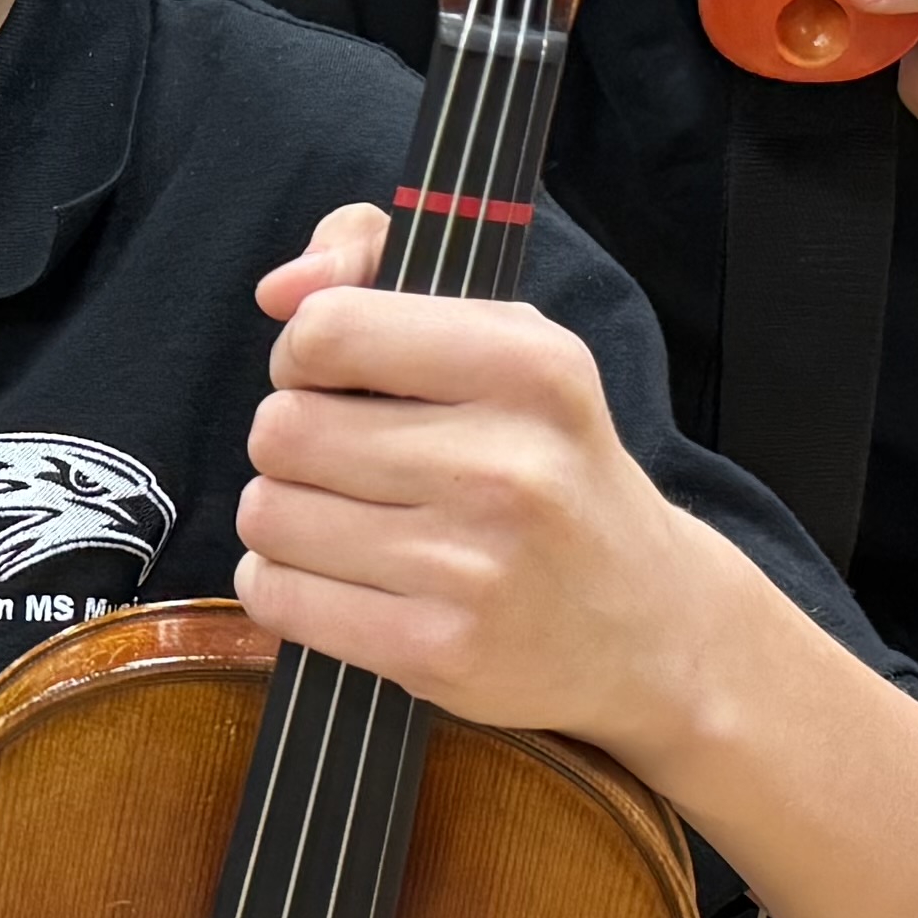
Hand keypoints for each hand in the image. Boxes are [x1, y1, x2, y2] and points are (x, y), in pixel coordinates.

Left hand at [236, 205, 745, 749]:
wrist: (649, 624)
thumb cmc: (553, 467)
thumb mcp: (508, 345)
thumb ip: (378, 267)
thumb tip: (277, 288)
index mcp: (529, 366)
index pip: (328, 331)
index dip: (304, 356)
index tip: (338, 383)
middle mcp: (507, 464)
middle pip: (282, 429)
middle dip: (291, 444)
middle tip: (345, 464)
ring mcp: (472, 566)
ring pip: (268, 514)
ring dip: (283, 518)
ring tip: (347, 525)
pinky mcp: (437, 650)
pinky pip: (278, 596)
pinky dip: (281, 586)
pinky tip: (337, 581)